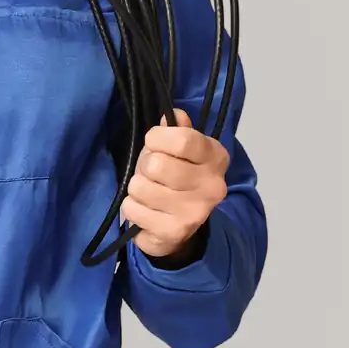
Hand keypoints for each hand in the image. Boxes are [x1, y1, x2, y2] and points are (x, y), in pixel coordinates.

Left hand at [121, 108, 229, 262]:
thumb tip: (174, 115)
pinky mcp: (173, 232)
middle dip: (145, 165)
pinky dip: (133, 208)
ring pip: (140, 186)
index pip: (182, 139)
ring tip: (149, 192)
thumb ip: (177, 131)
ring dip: (137, 188)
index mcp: (216, 157)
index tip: (153, 142)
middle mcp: (212, 186)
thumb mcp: (180, 151)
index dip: (157, 137)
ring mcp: (194, 212)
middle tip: (152, 174)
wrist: (181, 228)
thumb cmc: (177, 178)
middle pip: (156, 164)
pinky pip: (132, 209)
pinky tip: (146, 210)